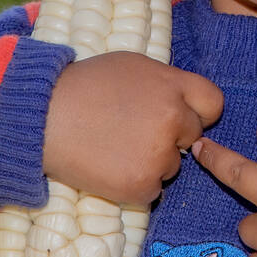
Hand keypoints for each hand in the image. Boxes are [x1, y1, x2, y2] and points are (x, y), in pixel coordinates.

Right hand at [43, 51, 222, 203]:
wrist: (43, 118)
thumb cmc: (83, 87)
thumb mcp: (131, 66)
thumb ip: (164, 83)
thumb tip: (182, 101)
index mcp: (172, 86)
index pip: (213, 103)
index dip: (198, 112)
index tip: (182, 117)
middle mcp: (172, 119)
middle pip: (192, 136)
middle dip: (171, 137)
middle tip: (135, 132)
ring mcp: (159, 155)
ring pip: (172, 165)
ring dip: (152, 162)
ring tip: (115, 146)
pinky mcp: (141, 185)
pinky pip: (152, 190)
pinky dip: (134, 183)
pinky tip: (110, 166)